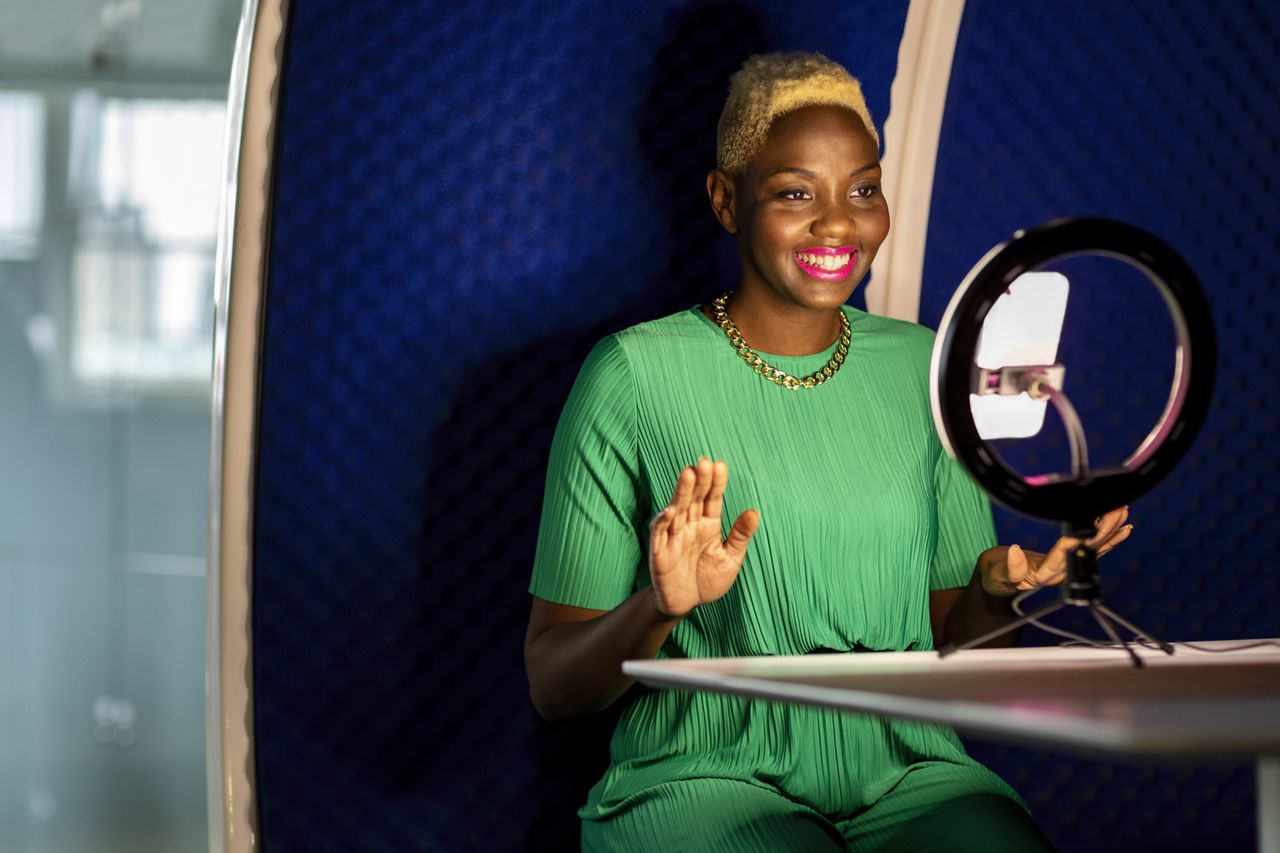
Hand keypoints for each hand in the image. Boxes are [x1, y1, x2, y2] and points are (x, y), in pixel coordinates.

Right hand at [648, 457, 759, 618]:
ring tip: (688, 474)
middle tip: (704, 461)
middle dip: (699, 480)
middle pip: (694, 499)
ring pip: (677, 509)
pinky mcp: (660, 551)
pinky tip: (671, 509)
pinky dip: (663, 520)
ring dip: (681, 492)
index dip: (715, 483)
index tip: (720, 465)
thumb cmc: (707, 580)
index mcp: (708, 525)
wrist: (686, 604)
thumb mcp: (730, 558)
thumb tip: (753, 512)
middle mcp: (690, 526)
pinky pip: (660, 533)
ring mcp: (673, 537)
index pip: (712, 499)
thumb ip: (739, 535)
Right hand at [980, 506, 1132, 597]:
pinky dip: (1111, 538)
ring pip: (1095, 547)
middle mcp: (1063, 570)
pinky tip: (1124, 529)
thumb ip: (1008, 568)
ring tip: (1123, 513)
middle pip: (1086, 550)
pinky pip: (1096, 549)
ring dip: (1110, 530)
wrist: (1006, 580)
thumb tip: (1015, 551)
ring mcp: (1070, 564)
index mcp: (1044, 574)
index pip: (1060, 558)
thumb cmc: (1001, 577)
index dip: (1071, 545)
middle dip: (1102, 530)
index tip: (1081, 533)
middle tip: (1115, 512)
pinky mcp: (1073, 558)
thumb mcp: (998, 575)